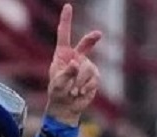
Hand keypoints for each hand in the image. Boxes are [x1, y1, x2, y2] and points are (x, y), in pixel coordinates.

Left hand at [45, 3, 101, 124]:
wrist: (67, 107)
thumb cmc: (58, 93)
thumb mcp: (58, 84)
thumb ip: (66, 73)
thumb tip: (76, 63)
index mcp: (62, 54)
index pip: (64, 34)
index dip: (66, 20)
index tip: (68, 6)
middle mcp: (75, 57)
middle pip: (85, 44)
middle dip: (92, 39)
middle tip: (98, 34)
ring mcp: (86, 66)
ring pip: (89, 68)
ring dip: (81, 81)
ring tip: (74, 91)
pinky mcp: (94, 77)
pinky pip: (94, 78)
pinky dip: (87, 86)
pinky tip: (80, 93)